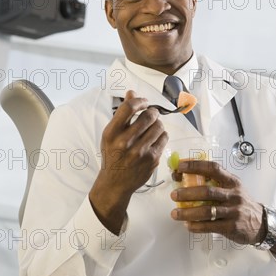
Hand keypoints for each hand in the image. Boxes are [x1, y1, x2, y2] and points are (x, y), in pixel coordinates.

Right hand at [89, 90, 167, 233]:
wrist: (115, 182)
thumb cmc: (113, 154)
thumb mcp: (111, 133)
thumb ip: (122, 113)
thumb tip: (132, 92)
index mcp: (111, 133)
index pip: (128, 108)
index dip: (139, 100)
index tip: (143, 102)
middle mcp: (125, 142)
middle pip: (148, 115)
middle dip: (152, 112)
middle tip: (151, 114)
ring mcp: (140, 152)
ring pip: (159, 126)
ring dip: (157, 123)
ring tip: (152, 127)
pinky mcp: (152, 159)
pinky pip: (164, 137)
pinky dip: (161, 135)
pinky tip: (154, 138)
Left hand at [170, 160, 275, 261]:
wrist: (261, 223)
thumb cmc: (240, 203)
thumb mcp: (232, 188)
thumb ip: (214, 182)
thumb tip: (185, 177)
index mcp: (231, 181)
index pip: (213, 168)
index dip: (195, 166)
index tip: (180, 167)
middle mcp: (233, 195)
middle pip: (207, 191)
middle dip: (187, 193)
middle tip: (174, 195)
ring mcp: (233, 211)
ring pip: (207, 211)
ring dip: (188, 212)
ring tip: (175, 213)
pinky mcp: (232, 227)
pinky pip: (211, 226)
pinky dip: (197, 226)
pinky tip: (188, 225)